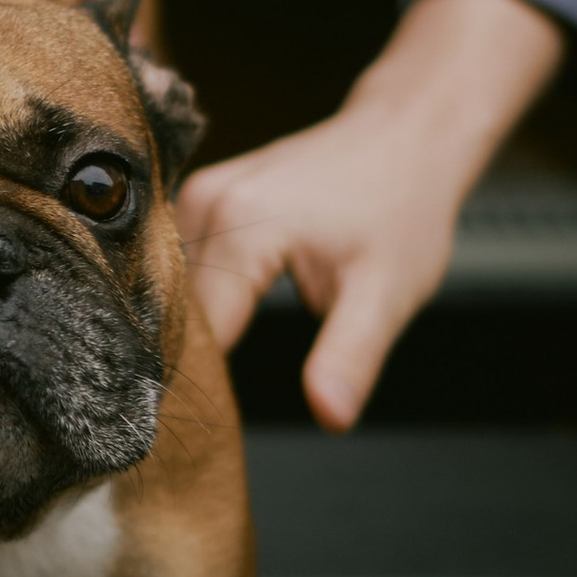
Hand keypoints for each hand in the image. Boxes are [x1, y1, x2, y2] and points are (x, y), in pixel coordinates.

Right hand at [177, 0, 566, 429]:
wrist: (406, 136)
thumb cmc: (403, 208)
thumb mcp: (387, 294)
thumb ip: (350, 357)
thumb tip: (329, 417)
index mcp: (242, 224)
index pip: (196, 332)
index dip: (196, 387)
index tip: (191, 439)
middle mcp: (205, 201)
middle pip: (172, 309)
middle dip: (184, 364)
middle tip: (192, 426)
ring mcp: (198, 195)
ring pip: (170, 290)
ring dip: (183, 335)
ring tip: (198, 387)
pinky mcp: (202, 198)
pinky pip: (181, 265)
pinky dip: (193, 305)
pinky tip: (211, 338)